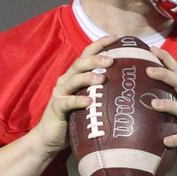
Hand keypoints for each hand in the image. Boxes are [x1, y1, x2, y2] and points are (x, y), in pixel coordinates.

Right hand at [31, 36, 117, 155]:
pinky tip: (89, 101)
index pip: (86, 55)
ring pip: (73, 80)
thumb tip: (127, 85)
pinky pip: (67, 103)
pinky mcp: (56, 108)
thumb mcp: (88, 102)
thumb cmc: (73, 119)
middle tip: (112, 59)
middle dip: (96, 59)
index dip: (99, 44)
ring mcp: (59, 94)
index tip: (116, 37)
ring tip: (102, 77)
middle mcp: (65, 81)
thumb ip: (100, 91)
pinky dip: (78, 100)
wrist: (49, 138)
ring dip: (88, 77)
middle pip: (80, 64)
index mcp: (73, 76)